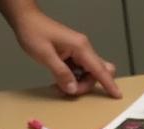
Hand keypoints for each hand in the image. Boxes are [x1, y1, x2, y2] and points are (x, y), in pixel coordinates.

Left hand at [0, 3, 121, 97]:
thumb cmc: (33, 31)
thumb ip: (61, 73)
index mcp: (80, 47)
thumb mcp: (45, 55)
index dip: (109, 84)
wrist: (25, 19)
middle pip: (96, 74)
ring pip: (88, 74)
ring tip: (60, 84)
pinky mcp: (73, 53)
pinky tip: (60, 78)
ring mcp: (78, 50)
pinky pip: (79, 70)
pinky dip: (72, 77)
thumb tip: (72, 88)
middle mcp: (83, 48)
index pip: (100, 69)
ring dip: (77, 83)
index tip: (117, 95)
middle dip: (85, 86)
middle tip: (67, 89)